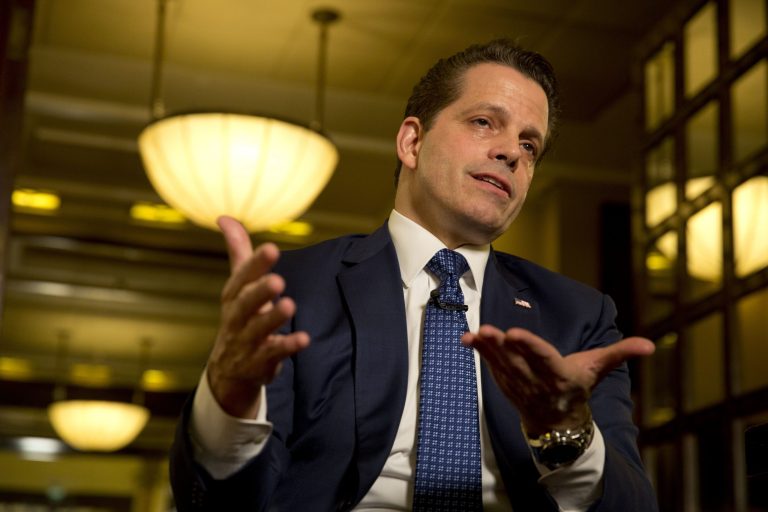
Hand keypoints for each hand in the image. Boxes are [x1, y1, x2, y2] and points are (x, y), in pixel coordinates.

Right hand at [206, 216, 309, 417]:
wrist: (228, 369)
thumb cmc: (240, 316)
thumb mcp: (238, 286)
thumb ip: (239, 252)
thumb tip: (225, 217)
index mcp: (233, 295)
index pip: (242, 277)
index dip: (256, 263)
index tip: (272, 248)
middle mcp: (237, 317)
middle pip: (246, 303)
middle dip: (260, 291)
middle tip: (278, 280)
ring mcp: (247, 340)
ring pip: (258, 329)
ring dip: (273, 318)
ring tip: (289, 305)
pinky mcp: (260, 361)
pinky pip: (273, 354)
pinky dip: (288, 346)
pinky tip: (304, 338)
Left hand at [462, 326, 653, 434]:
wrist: (558, 422)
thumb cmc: (578, 387)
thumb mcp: (600, 369)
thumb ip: (621, 354)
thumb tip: (651, 345)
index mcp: (561, 375)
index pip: (544, 358)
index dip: (529, 346)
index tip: (513, 334)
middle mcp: (538, 381)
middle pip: (518, 362)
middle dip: (502, 347)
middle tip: (488, 331)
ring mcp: (519, 384)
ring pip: (501, 364)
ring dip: (486, 349)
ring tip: (475, 333)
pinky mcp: (506, 383)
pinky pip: (491, 366)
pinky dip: (479, 353)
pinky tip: (467, 339)